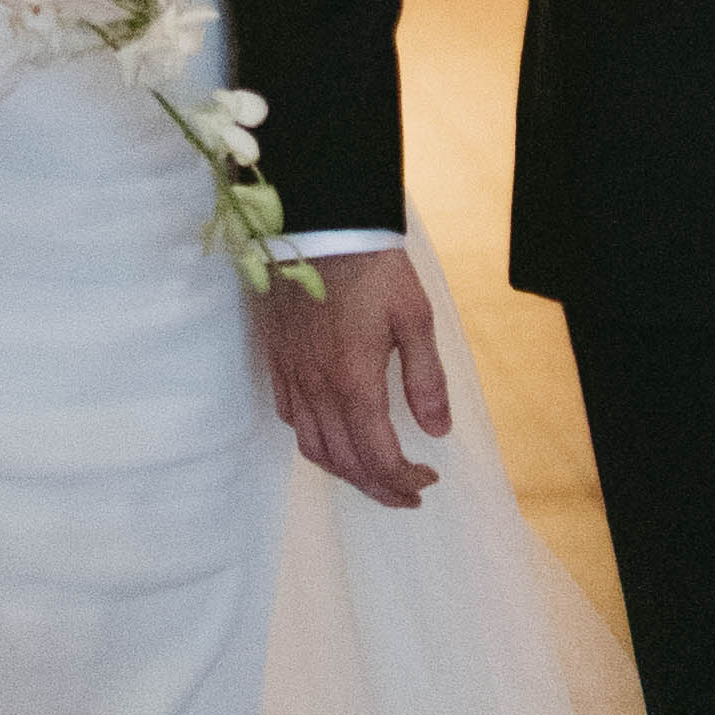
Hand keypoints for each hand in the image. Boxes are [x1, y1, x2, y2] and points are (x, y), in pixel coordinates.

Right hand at [251, 241, 453, 507]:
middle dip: (379, 487)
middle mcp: (318, 388)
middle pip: (345, 462)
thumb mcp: (415, 317)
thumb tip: (438, 429)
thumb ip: (426, 378)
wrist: (316, 222)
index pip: (378, 456)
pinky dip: (315, 442)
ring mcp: (292, 376)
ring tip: (373, 476)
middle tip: (407, 493)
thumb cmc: (371, 265)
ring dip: (345, 472)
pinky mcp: (277, 360)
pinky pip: (291, 419)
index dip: (403, 480)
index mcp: (354, 381)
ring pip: (313, 448)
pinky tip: (333, 436)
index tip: (427, 480)